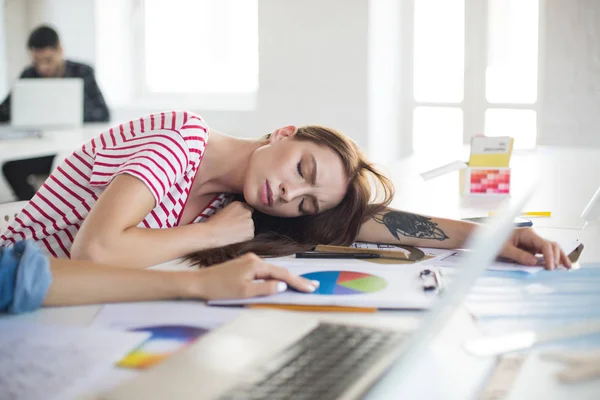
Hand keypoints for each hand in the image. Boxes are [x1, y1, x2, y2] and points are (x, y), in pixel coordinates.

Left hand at [190, 253, 318, 299]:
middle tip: (312, 286)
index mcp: (256, 264)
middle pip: (280, 270)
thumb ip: (265, 289)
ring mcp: (249, 261)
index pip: (282, 274)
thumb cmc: (219, 288)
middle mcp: (254, 259)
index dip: (298, 282)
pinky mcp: (244, 266)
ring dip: (287, 279)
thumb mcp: (244, 292)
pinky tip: (281, 282)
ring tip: (302, 285)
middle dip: (297, 280)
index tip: (311, 288)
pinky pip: (265, 271)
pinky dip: (276, 277)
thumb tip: (282, 286)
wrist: (199, 282)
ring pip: (273, 271)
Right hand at [205, 201, 254, 246]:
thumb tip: (238, 215)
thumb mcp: (224, 210)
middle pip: (249, 216)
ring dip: (245, 229)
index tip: (237, 219)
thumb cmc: (213, 223)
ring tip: (233, 232)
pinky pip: (250, 235)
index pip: (247, 208)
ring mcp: (250, 222)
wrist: (212, 233)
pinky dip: (245, 237)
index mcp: (239, 204)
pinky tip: (235, 237)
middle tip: (235, 227)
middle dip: (244, 221)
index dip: (242, 214)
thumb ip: (234, 211)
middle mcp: (247, 212)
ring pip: (250, 226)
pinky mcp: (250, 233)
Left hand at [498, 228, 571, 269]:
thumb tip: (535, 262)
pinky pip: (543, 253)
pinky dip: (550, 258)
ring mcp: (532, 243)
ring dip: (559, 257)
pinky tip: (558, 265)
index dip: (549, 256)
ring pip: (550, 248)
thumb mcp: (504, 249)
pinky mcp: (529, 249)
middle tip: (561, 269)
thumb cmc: (492, 240)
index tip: (550, 268)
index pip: (544, 244)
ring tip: (568, 267)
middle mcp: (532, 237)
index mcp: (527, 234)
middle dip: (557, 256)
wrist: (484, 237)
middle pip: (551, 245)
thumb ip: (519, 255)